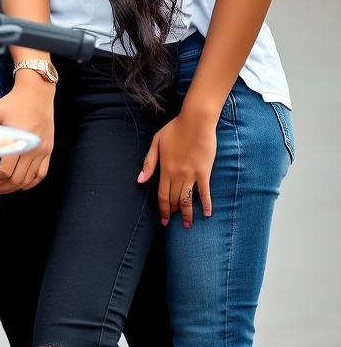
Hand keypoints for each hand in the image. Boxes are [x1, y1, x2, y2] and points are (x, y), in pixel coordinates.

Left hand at [0, 79, 54, 194]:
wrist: (37, 92)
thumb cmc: (13, 102)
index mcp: (18, 141)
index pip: (5, 171)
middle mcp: (32, 149)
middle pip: (16, 180)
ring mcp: (42, 151)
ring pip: (28, 180)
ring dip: (12, 188)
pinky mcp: (48, 150)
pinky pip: (41, 174)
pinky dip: (30, 183)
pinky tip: (20, 185)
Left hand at [138, 111, 217, 227]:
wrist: (195, 121)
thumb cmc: (175, 129)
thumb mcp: (156, 142)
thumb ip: (149, 162)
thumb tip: (140, 180)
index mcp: (164, 168)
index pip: (161, 195)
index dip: (162, 209)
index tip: (164, 221)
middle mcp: (177, 174)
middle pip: (174, 199)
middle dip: (174, 213)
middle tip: (176, 223)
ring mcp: (191, 174)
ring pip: (187, 200)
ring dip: (188, 214)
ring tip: (188, 225)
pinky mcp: (204, 171)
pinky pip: (204, 192)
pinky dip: (206, 204)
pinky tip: (207, 214)